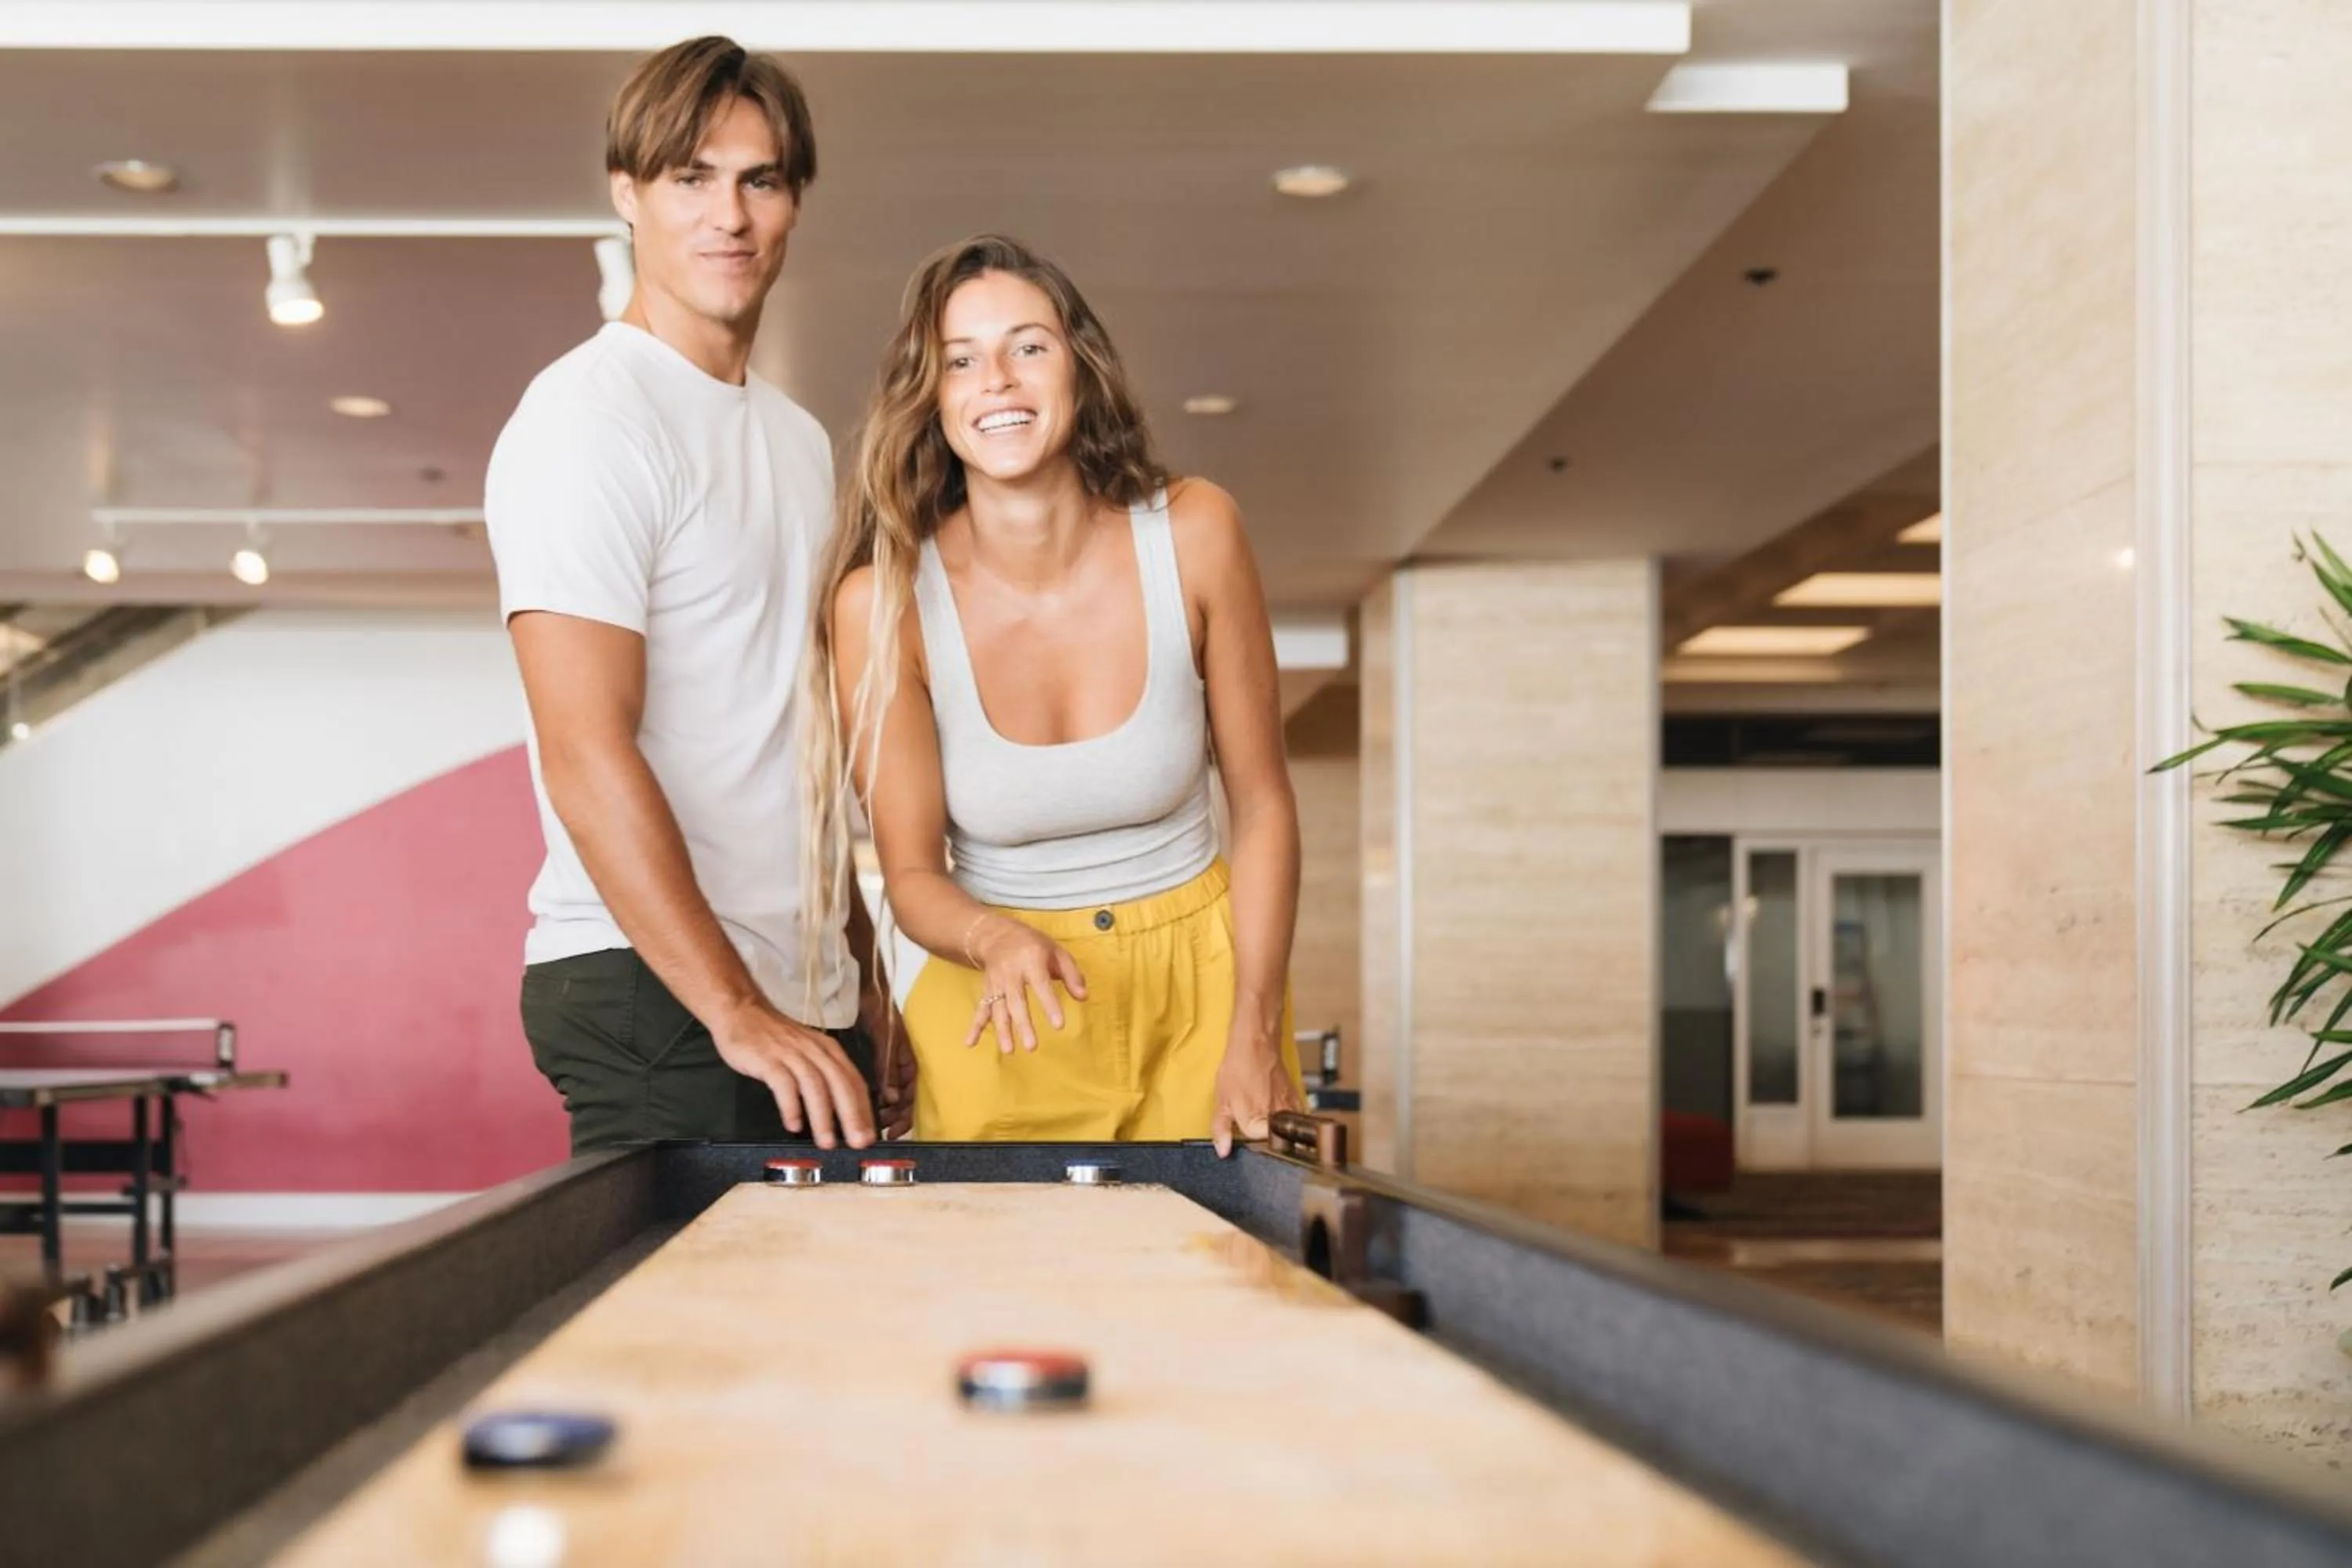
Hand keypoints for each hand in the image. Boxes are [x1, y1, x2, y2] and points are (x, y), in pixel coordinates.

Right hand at [710, 1001, 875, 1148]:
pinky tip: (794, 1124)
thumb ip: (823, 1075)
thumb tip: (840, 1109)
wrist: (742, 1011)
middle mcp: (814, 1051)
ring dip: (823, 1117)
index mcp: (828, 1050)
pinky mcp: (768, 1059)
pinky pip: (783, 1083)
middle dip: (852, 1116)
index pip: (854, 1082)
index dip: (864, 1110)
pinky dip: (790, 1105)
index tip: (869, 1135)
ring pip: (814, 1085)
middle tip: (858, 1142)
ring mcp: (791, 1054)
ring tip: (827, 1141)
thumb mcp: (806, 1051)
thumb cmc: (774, 1037)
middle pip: (840, 1084)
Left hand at [863, 990, 917, 1139]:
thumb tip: (893, 1098)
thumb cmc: (878, 1008)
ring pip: (888, 1095)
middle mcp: (898, 1065)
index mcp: (907, 1060)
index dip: (904, 1117)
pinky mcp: (874, 1060)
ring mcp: (886, 1063)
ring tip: (865, 1122)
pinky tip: (857, 1104)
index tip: (891, 1132)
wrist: (865, 988)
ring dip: (880, 1111)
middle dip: (891, 1118)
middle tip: (874, 1132)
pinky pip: (876, 1085)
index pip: (910, 1096)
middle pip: (900, 1100)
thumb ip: (888, 1067)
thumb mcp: (884, 1038)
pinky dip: (869, 1098)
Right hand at [964, 913, 1086, 1053]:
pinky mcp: (987, 991)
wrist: (996, 935)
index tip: (1058, 1025)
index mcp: (1031, 961)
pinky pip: (981, 1009)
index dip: (1050, 1005)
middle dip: (1023, 1025)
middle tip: (1032, 1047)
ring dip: (1002, 1030)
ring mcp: (996, 984)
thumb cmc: (1033, 945)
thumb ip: (1071, 974)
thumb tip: (1083, 997)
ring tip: (1009, 1051)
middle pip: (1017, 1002)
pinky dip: (975, 1027)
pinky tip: (970, 1043)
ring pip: (998, 1009)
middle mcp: (1011, 974)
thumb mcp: (1056, 951)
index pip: (1041, 985)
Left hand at [1211, 1022, 1302, 1157]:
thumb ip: (1221, 1129)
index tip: (1244, 1133)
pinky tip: (1272, 1104)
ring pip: (1285, 1129)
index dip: (1251, 1141)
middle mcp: (1277, 1120)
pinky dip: (1284, 1114)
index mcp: (1257, 1124)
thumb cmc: (1238, 1070)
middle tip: (1253, 1118)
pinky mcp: (1297, 1100)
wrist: (1256, 1045)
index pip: (1259, 1147)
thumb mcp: (1222, 1101)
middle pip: (1274, 1140)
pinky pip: (1293, 1116)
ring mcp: (1290, 1110)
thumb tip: (1222, 1152)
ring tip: (1263, 1109)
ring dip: (1275, 1124)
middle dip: (1264, 1134)